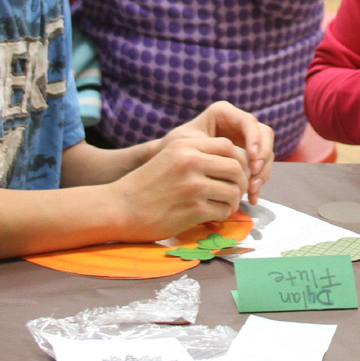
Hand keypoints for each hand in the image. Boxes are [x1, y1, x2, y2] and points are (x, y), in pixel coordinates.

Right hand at [111, 134, 252, 241]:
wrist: (119, 208)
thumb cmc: (146, 184)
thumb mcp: (170, 156)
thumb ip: (198, 154)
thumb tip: (235, 162)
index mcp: (186, 145)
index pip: (229, 146)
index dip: (238, 160)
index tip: (235, 173)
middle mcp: (191, 162)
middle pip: (236, 168)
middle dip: (241, 182)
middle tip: (236, 192)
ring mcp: (193, 186)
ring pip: (233, 191)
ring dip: (233, 201)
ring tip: (224, 205)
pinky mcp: (193, 210)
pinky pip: (224, 210)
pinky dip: (223, 214)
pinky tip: (213, 215)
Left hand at [159, 101, 273, 203]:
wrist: (168, 164)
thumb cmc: (172, 150)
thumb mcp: (185, 144)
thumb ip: (209, 147)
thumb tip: (237, 158)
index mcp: (223, 113)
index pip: (248, 122)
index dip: (254, 138)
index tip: (252, 157)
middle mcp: (237, 123)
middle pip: (264, 134)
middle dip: (263, 155)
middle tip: (255, 174)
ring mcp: (244, 139)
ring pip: (266, 151)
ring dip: (263, 171)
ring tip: (252, 189)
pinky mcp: (246, 155)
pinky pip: (261, 165)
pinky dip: (259, 180)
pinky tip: (252, 196)